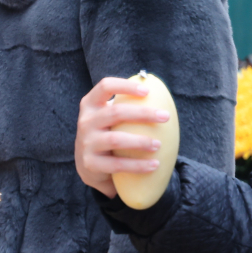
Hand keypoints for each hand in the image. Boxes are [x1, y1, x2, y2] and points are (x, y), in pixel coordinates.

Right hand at [75, 77, 170, 197]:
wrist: (89, 166)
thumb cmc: (108, 133)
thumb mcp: (110, 118)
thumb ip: (126, 105)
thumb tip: (160, 94)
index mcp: (91, 105)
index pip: (105, 87)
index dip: (126, 86)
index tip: (148, 91)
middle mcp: (85, 122)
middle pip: (115, 113)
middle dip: (143, 113)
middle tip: (166, 116)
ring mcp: (86, 143)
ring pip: (115, 140)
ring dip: (141, 141)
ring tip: (158, 145)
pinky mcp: (90, 163)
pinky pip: (117, 164)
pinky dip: (137, 165)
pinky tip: (154, 165)